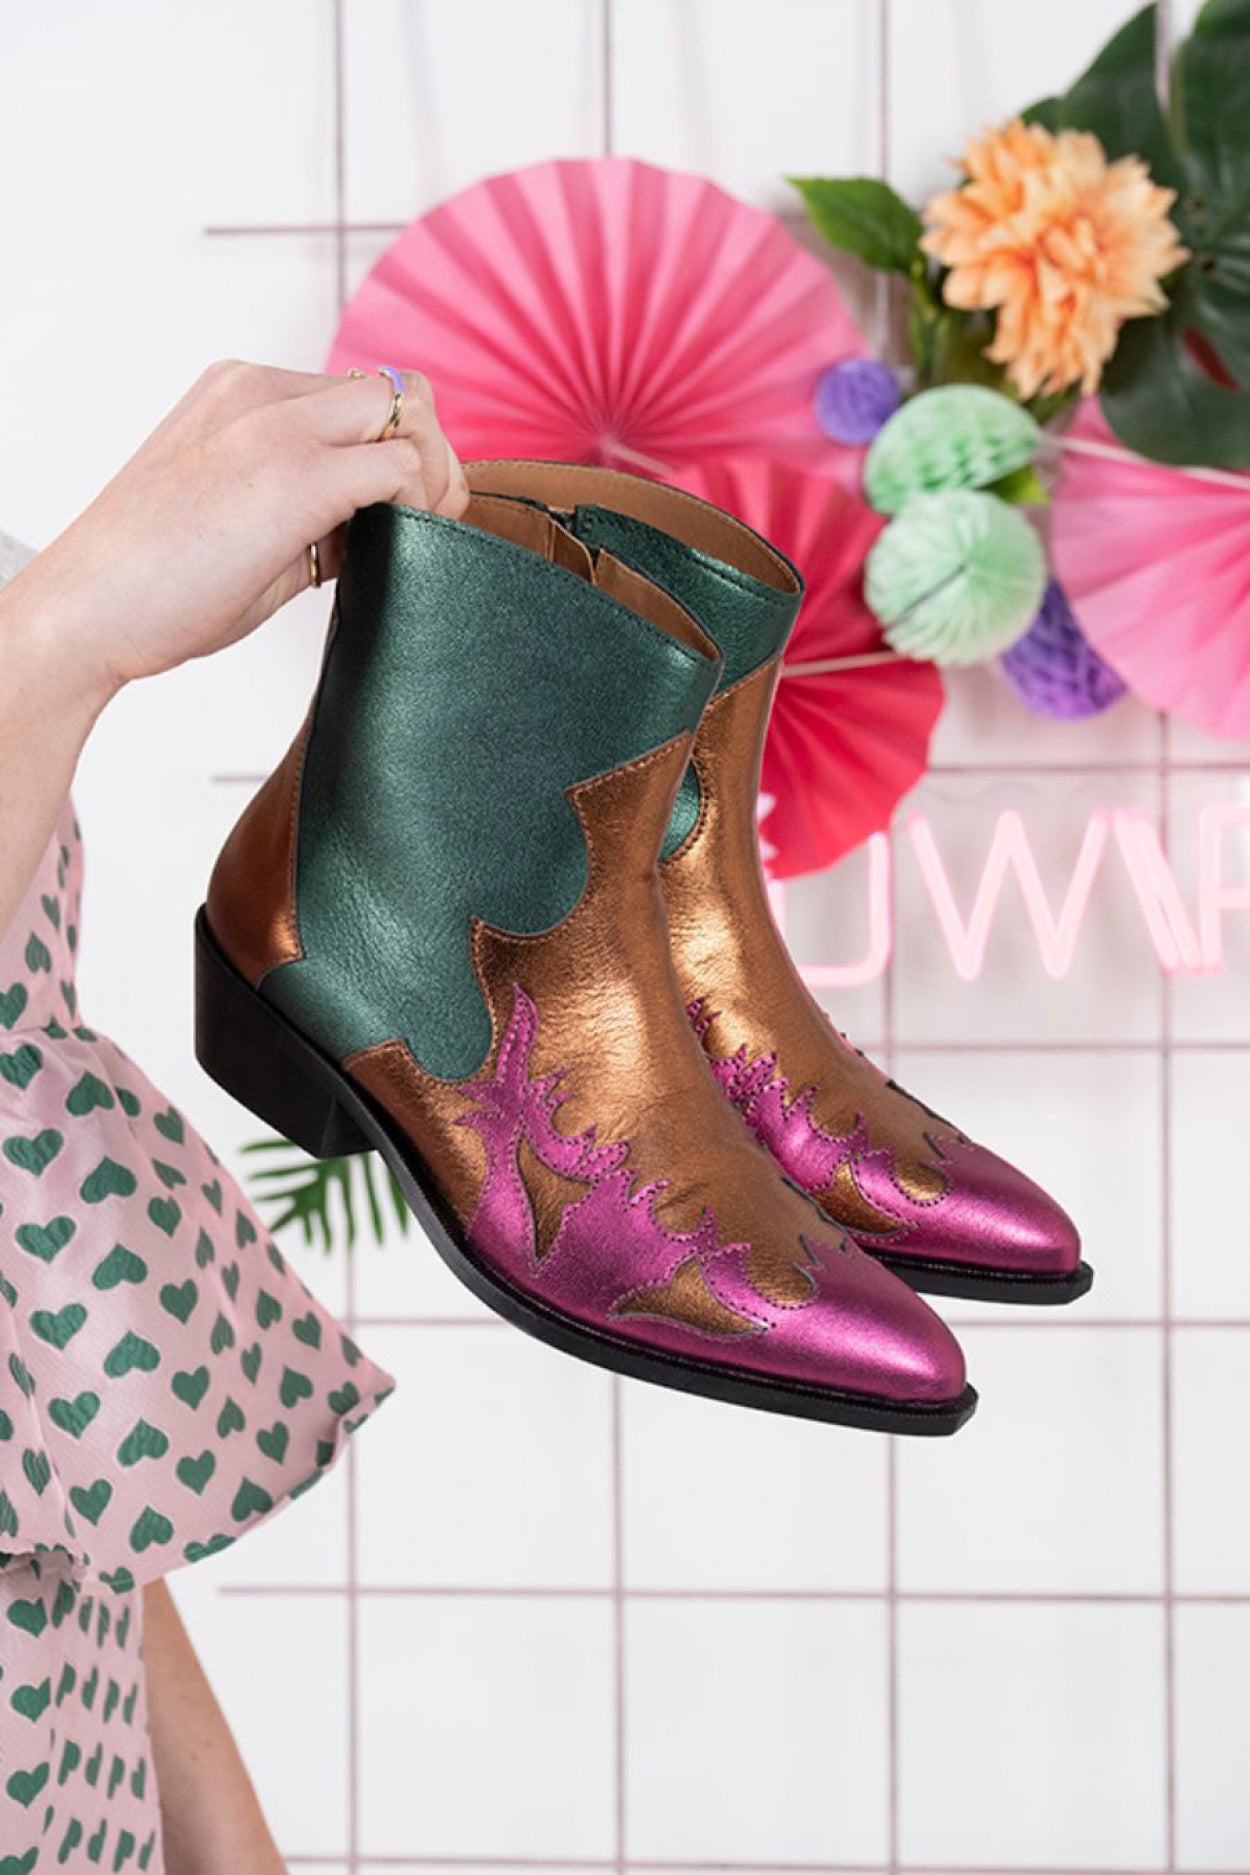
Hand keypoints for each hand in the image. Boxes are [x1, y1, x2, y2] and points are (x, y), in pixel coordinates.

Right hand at [6, 358, 468, 702]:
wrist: (87, 610)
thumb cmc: (154, 582)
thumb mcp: (238, 514)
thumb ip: (307, 499)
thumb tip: (379, 518)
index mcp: (240, 388)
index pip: (356, 393)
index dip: (394, 447)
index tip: (394, 508)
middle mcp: (260, 390)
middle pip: (394, 392)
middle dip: (429, 455)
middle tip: (428, 521)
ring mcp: (278, 427)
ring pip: (407, 418)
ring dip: (430, 478)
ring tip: (413, 536)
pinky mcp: (298, 476)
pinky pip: (400, 466)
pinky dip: (416, 506)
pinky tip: (390, 549)